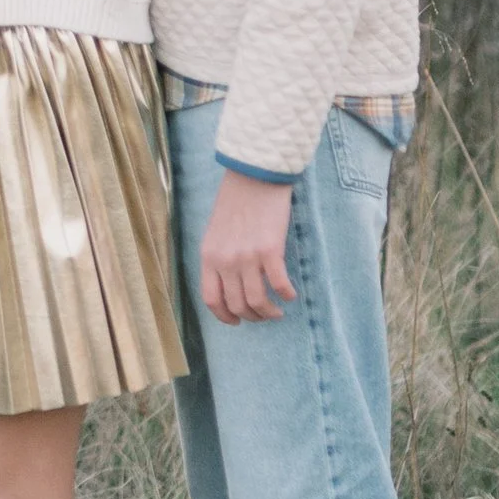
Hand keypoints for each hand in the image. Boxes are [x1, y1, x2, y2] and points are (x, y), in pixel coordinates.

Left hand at [201, 170, 294, 323]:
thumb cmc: (236, 201)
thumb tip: (229, 284)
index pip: (212, 299)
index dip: (225, 316)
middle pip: (237, 305)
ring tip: (277, 311)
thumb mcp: (215, 232)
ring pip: (257, 301)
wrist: (254, 176)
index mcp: (208, 256)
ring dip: (269, 312)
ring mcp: (247, 257)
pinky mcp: (270, 250)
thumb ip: (218, 257)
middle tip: (264, 315)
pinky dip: (286, 294)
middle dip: (252, 316)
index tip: (237, 321)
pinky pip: (279, 284)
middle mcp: (225, 260)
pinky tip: (291, 294)